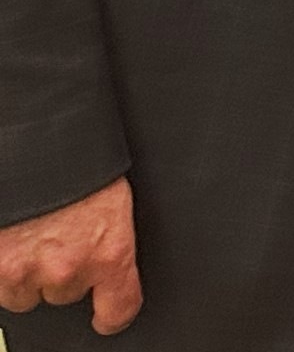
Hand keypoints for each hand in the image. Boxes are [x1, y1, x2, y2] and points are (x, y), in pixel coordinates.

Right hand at [0, 177, 141, 333]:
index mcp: (109, 252)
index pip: (119, 307)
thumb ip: (106, 241)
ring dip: (26, 272)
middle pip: (63, 294)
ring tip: (32, 234)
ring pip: (24, 294)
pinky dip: (2, 264)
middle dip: (59, 272)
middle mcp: (67, 269)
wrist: (41, 139)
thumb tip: (105, 260)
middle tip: (57, 238)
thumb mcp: (112, 201)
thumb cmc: (81, 162)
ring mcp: (23, 270)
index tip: (108, 316)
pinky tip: (12, 236)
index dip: (113, 314)